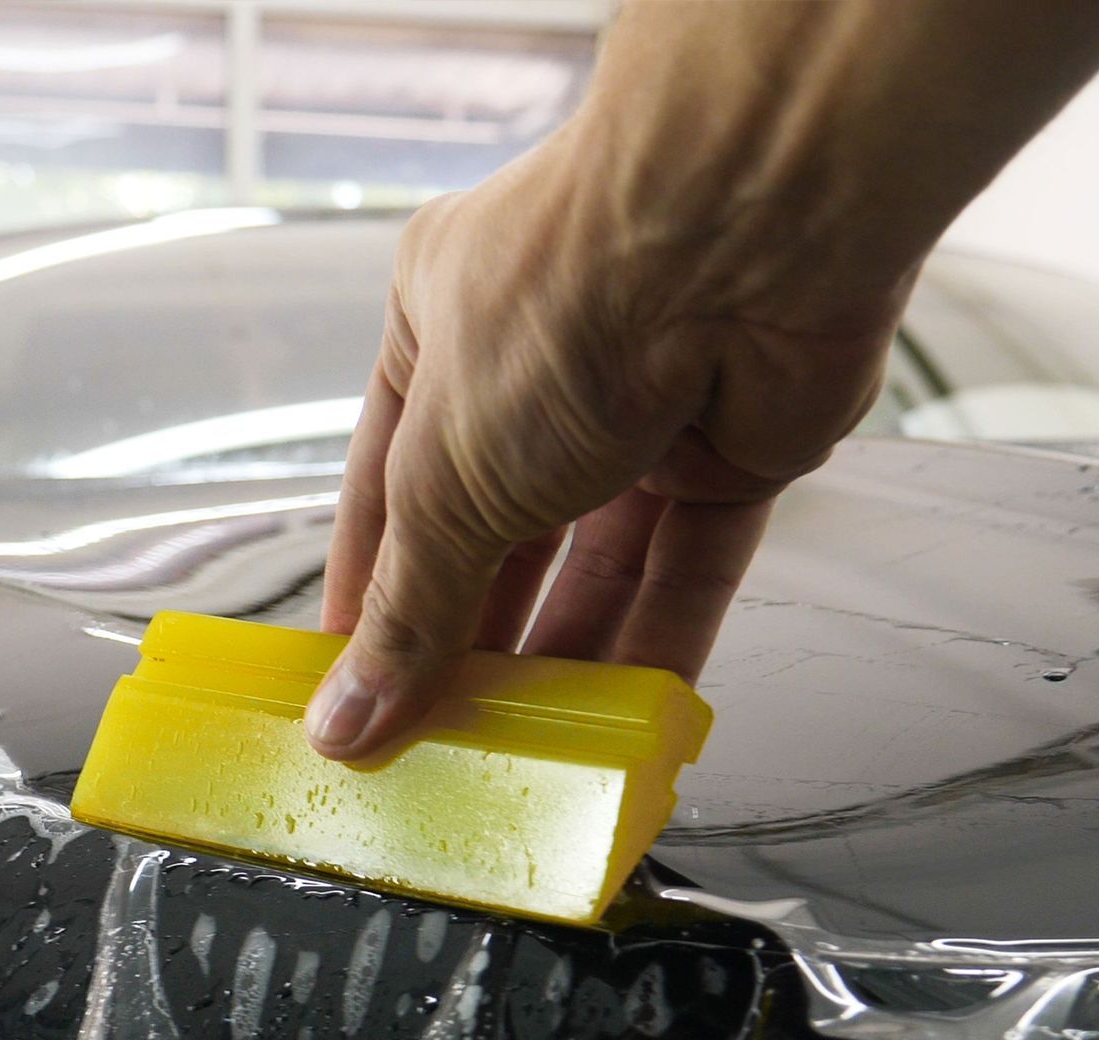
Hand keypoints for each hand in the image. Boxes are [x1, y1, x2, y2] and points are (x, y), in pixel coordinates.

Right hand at [308, 130, 903, 761]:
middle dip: (471, 643)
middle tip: (441, 737)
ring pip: (595, 565)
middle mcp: (538, 366)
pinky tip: (624, 718)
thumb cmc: (569, 296)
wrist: (751, 228)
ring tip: (527, 751)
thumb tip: (347, 719)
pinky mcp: (733, 449)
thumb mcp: (442, 478)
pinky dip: (659, 643)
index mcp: (437, 333)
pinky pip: (687, 568)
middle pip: (494, 540)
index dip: (374, 600)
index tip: (358, 692)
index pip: (387, 496)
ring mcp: (641, 409)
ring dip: (563, 658)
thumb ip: (406, 612)